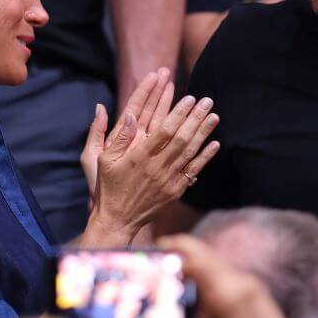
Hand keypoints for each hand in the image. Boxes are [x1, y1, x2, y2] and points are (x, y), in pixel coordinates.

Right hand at [82, 78, 219, 243]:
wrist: (118, 219)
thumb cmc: (109, 186)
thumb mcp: (103, 159)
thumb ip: (119, 137)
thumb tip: (131, 115)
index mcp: (139, 157)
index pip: (164, 130)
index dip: (178, 113)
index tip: (188, 98)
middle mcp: (156, 167)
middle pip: (181, 138)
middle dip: (196, 118)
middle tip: (207, 101)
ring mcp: (168, 180)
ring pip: (190, 153)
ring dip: (203, 133)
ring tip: (214, 116)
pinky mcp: (175, 191)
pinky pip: (193, 171)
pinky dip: (205, 157)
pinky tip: (214, 143)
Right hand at [153, 235, 317, 317]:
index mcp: (222, 294)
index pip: (194, 260)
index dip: (173, 253)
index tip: (157, 252)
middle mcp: (237, 281)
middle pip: (204, 252)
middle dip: (182, 247)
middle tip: (163, 248)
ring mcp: (248, 280)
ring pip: (216, 258)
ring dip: (196, 258)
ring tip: (177, 268)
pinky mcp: (255, 284)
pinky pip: (227, 269)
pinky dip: (210, 268)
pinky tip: (200, 282)